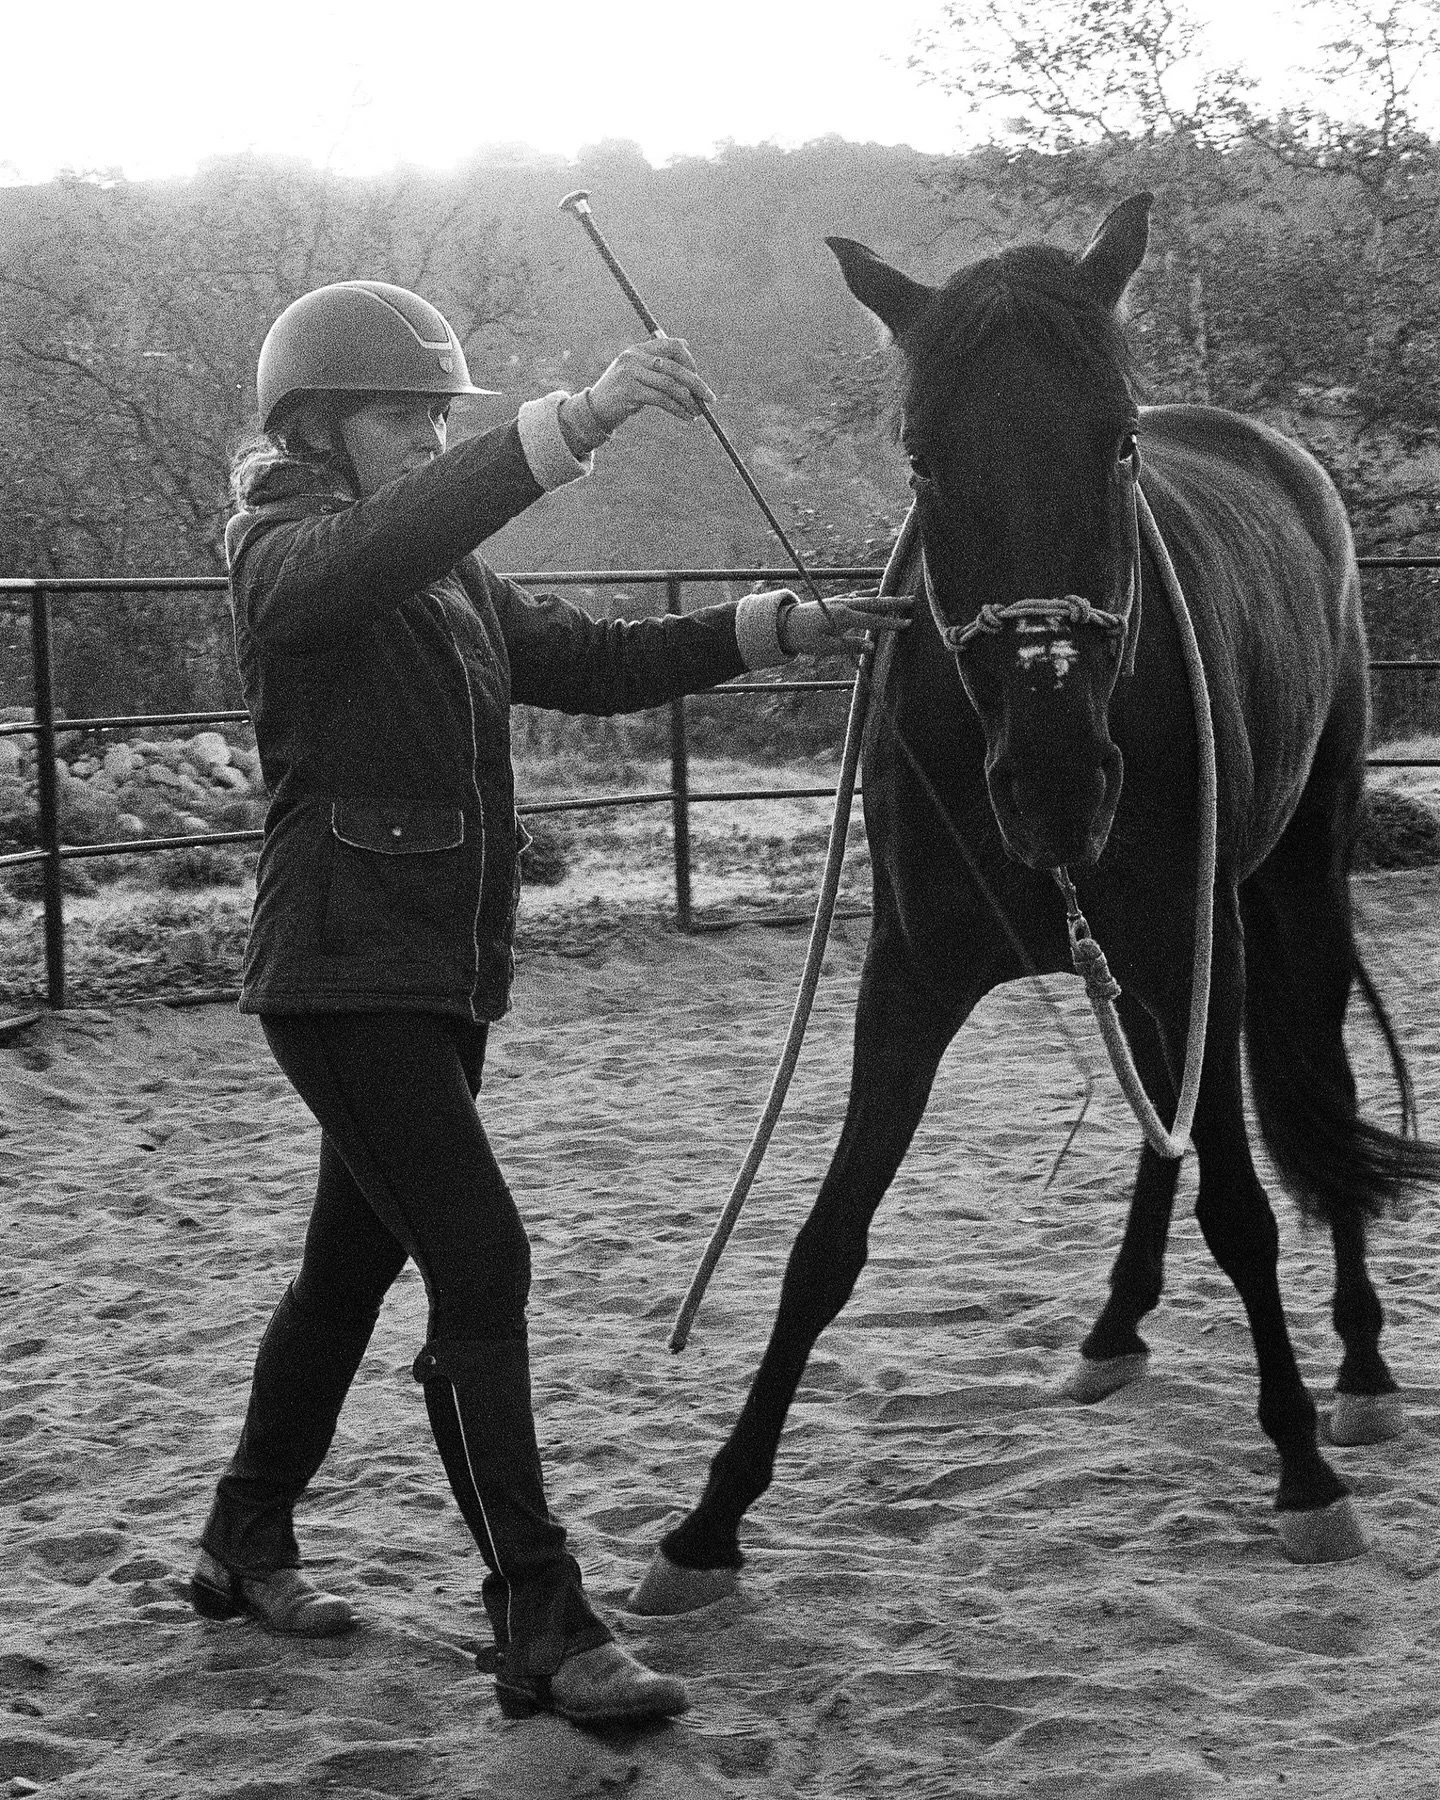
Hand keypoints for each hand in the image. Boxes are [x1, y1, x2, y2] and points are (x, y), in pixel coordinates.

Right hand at [585, 333, 716, 432]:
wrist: (594, 411)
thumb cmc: (621, 394)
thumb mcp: (637, 373)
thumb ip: (657, 362)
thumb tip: (686, 345)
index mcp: (638, 349)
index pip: (671, 345)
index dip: (689, 360)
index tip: (697, 378)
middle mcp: (633, 358)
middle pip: (673, 367)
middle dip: (696, 383)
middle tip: (710, 398)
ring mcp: (630, 374)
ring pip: (669, 385)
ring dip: (688, 401)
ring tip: (698, 413)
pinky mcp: (629, 392)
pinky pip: (662, 400)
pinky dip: (678, 410)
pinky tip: (686, 418)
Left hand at [778, 593, 912, 656]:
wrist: (783, 624)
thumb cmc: (803, 638)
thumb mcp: (825, 648)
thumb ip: (849, 646)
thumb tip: (871, 648)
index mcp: (842, 617)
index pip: (872, 621)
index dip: (891, 624)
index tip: (907, 624)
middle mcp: (843, 605)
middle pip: (874, 603)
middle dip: (894, 603)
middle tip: (912, 600)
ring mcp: (839, 600)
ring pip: (866, 597)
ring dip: (883, 597)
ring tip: (899, 597)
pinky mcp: (835, 601)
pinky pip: (856, 596)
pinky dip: (868, 594)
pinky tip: (876, 592)